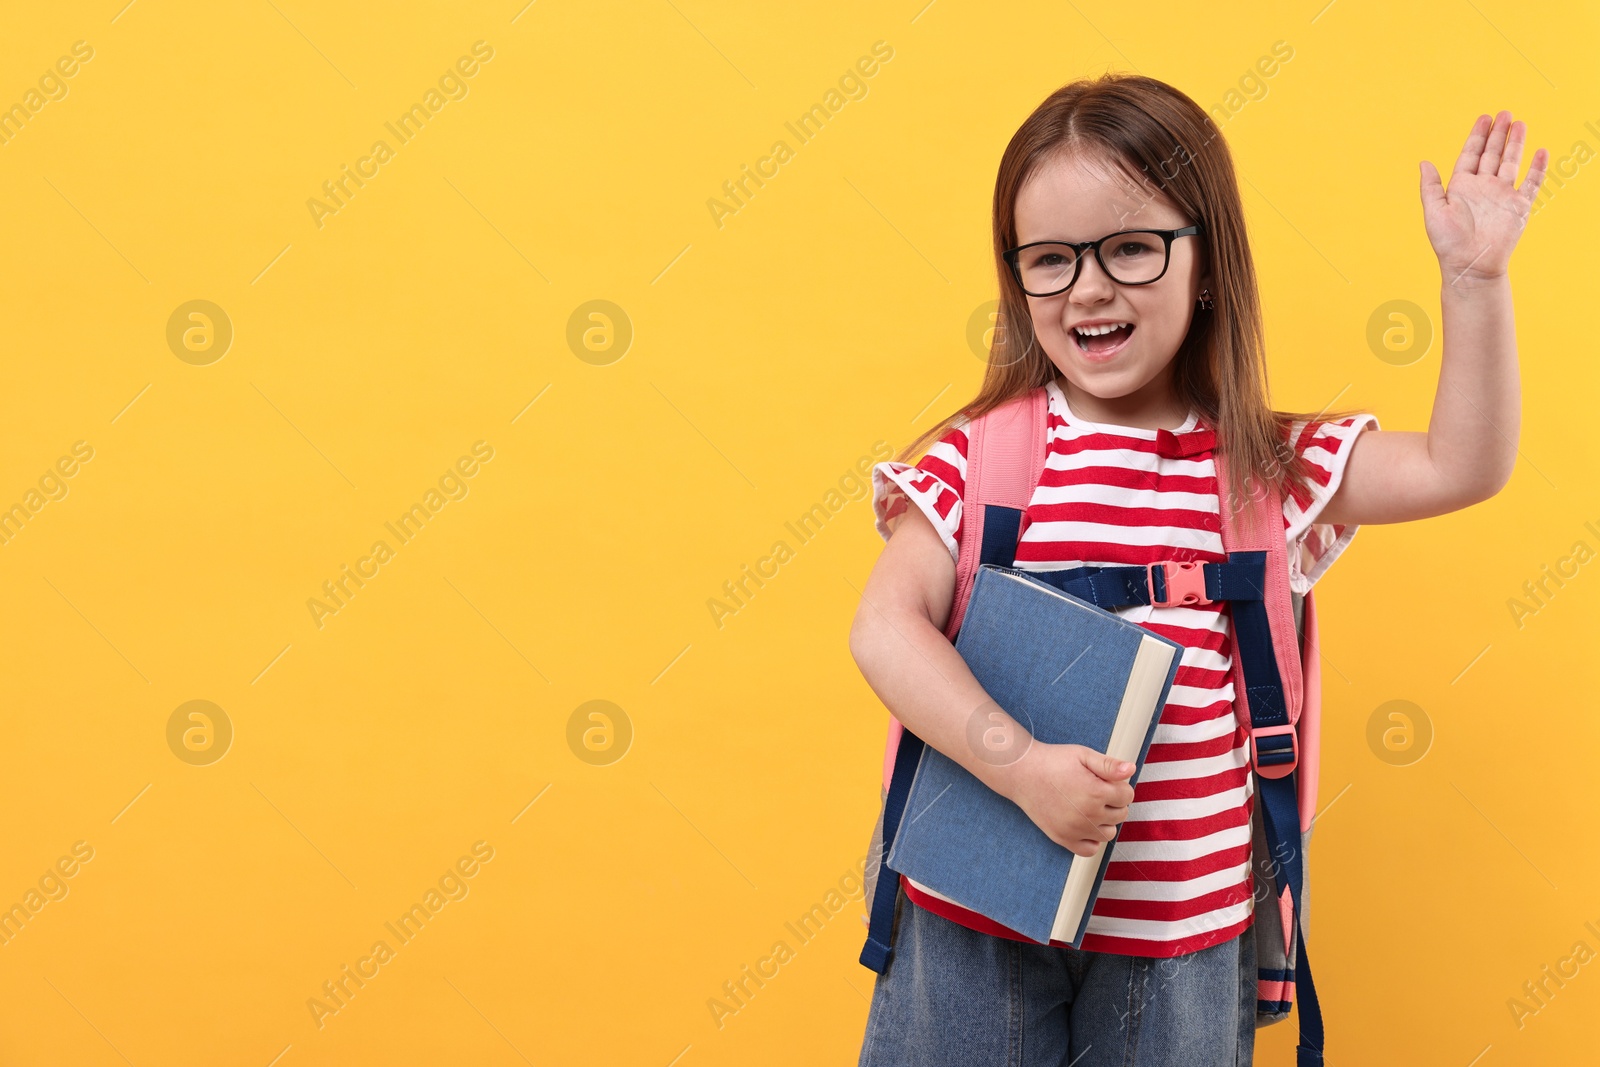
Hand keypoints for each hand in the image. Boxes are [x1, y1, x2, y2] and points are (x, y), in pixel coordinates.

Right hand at [1005, 742, 1135, 857]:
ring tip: (1091, 806)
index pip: (1127, 795)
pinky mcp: (1063, 838)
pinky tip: (1085, 823)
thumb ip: (1109, 764)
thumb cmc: (1052, 761)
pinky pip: (1090, 850)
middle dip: (1114, 802)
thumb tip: (1131, 770)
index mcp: (1096, 792)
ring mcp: (1075, 830)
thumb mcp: (1082, 755)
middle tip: (1097, 790)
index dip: (1120, 785)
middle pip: (1121, 814)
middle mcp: (1088, 814)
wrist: (1021, 773)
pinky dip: (1092, 839)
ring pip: (1109, 833)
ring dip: (1105, 821)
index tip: (1107, 780)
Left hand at [1420, 110, 1547, 284]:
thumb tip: (1423, 162)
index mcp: (1461, 187)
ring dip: (1515, 144)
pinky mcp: (1519, 206)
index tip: (1484, 118)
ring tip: (1519, 123)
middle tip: (1505, 113)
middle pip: (1492, 154)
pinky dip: (1537, 168)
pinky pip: (1531, 183)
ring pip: (1511, 162)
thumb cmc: (1448, 243)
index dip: (1477, 137)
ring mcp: (1502, 195)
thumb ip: (1430, 186)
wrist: (1470, 265)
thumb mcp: (1433, 211)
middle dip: (1498, 134)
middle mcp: (1483, 188)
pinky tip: (1541, 152)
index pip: (1471, 155)